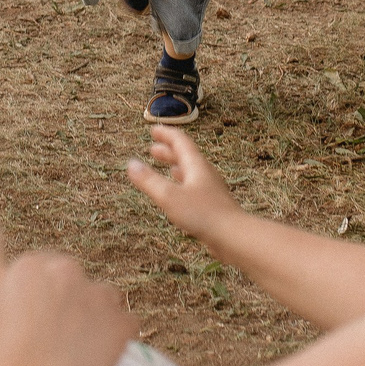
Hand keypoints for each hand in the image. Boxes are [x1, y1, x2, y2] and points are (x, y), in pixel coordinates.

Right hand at [0, 253, 133, 365]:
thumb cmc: (3, 363)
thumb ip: (20, 302)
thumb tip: (34, 311)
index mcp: (30, 265)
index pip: (47, 269)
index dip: (47, 295)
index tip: (45, 317)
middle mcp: (65, 270)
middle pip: (76, 280)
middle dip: (73, 301)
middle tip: (63, 335)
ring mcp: (97, 293)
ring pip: (106, 298)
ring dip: (99, 315)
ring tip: (85, 348)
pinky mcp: (120, 320)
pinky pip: (127, 324)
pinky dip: (119, 338)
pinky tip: (101, 359)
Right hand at [127, 125, 243, 244]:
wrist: (233, 236)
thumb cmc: (202, 214)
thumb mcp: (169, 196)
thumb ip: (149, 180)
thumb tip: (131, 163)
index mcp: (196, 165)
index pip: (181, 141)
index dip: (166, 134)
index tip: (153, 130)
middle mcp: (205, 174)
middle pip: (186, 156)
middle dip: (169, 151)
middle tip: (153, 148)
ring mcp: (210, 189)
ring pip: (191, 172)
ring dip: (176, 167)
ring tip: (167, 167)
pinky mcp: (213, 205)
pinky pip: (195, 187)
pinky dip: (183, 184)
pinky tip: (181, 194)